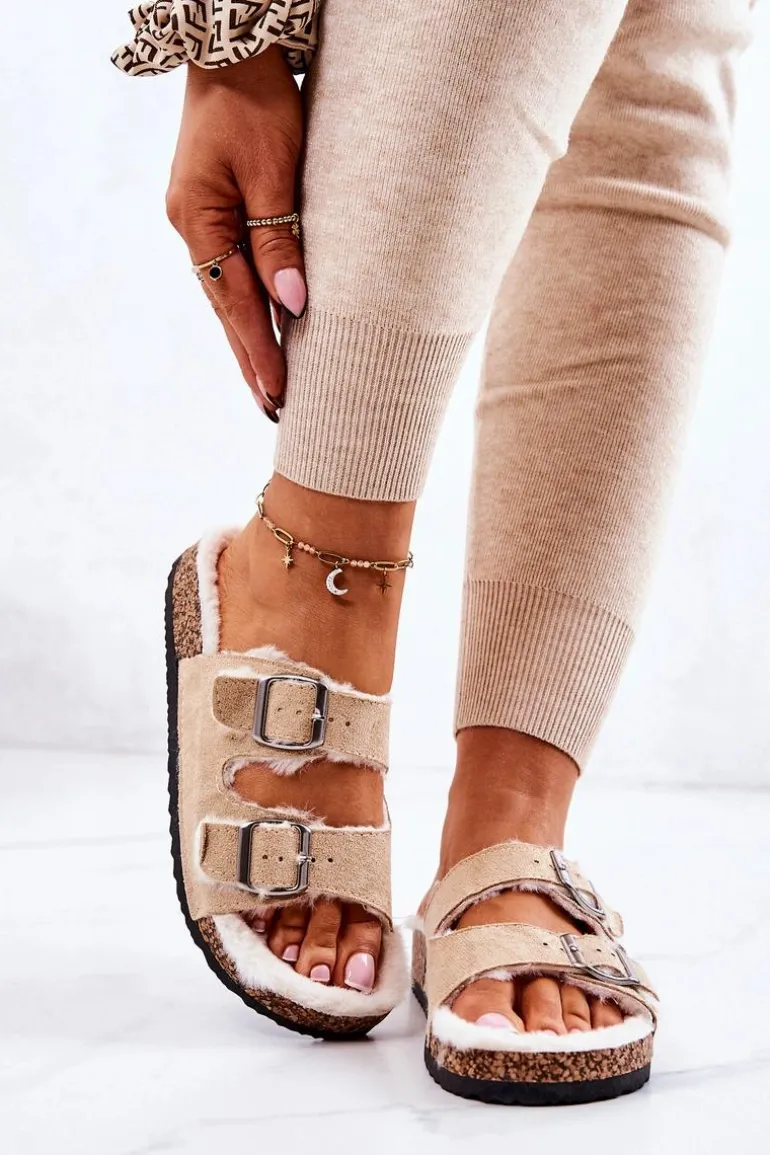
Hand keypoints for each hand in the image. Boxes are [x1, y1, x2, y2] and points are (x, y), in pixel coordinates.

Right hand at [166, 47, 305, 420]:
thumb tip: (292, 305)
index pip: (235, 303)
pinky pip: (233, 273)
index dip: (258, 350)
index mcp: (200, 220)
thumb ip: (279, 238)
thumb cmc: (258, 103)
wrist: (233, 56)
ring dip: (249, 340)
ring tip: (269, 386)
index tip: (278, 393)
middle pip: (226, 308)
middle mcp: (193, 228)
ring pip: (228, 295)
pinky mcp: (215, 213)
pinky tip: (261, 331)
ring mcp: (200, 222)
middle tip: (273, 409)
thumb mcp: (273, 169)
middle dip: (251, 360)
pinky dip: (249, 307)